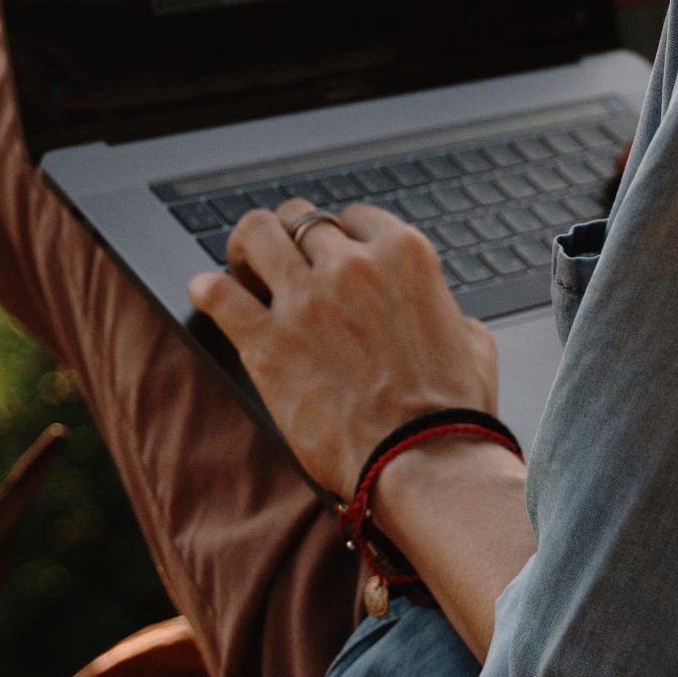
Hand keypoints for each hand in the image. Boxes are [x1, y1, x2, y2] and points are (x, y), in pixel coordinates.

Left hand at [189, 198, 499, 499]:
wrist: (423, 459)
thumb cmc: (451, 409)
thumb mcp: (470, 337)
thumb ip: (442, 307)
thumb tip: (433, 313)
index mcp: (404, 254)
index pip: (354, 217)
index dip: (339, 236)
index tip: (329, 256)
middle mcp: (352, 264)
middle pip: (302, 218)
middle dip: (290, 235)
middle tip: (281, 258)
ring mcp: (306, 299)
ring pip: (256, 235)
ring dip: (246, 247)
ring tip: (242, 266)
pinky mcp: (267, 342)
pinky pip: (219, 294)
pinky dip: (208, 289)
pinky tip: (207, 292)